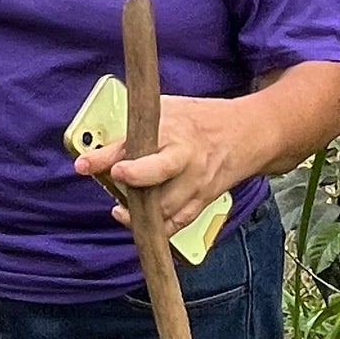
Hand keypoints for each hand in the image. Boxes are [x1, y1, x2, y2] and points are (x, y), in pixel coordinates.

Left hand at [73, 94, 254, 237]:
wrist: (246, 134)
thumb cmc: (200, 119)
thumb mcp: (167, 109)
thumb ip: (135, 126)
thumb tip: (96, 143)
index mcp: (175, 132)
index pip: (139, 143)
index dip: (112, 155)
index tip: (93, 164)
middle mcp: (186, 160)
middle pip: (158, 175)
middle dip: (134, 180)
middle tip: (116, 178)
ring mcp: (195, 184)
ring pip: (165, 208)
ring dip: (139, 212)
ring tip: (120, 209)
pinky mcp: (201, 202)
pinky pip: (177, 224)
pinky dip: (157, 229)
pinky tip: (140, 223)